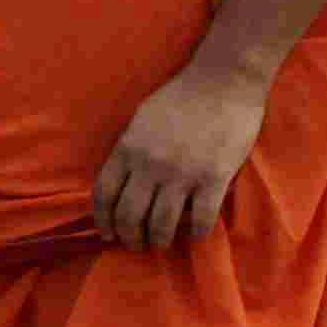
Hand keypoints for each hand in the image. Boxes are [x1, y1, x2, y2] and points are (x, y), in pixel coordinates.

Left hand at [98, 59, 269, 248]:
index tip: (107, 234)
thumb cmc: (180, 97)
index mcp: (128, 149)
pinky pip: (202, 219)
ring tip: (161, 242)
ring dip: (160, 239)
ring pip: (163, 223)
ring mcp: (182, 174)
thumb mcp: (140, 120)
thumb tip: (121, 178)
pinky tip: (195, 234)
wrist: (223, 81)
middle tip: (136, 245)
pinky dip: (196, 233)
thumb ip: (129, 150)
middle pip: (130, 215)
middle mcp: (150, 166)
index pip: (104, 194)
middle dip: (130, 237)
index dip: (103, 220)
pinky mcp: (214, 179)